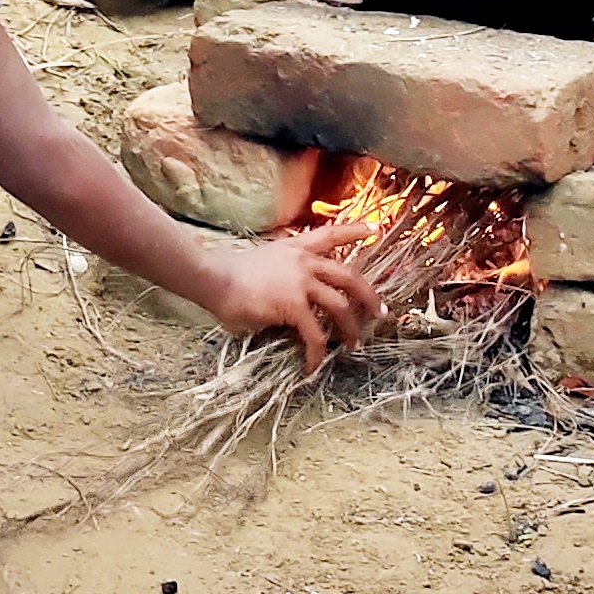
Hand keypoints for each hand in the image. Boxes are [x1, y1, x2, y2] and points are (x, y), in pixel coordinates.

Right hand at [194, 220, 381, 370]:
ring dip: (350, 328)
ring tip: (353, 345)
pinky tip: (313, 365)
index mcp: (296, 248)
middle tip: (380, 311)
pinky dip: (318, 353)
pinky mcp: (294, 305)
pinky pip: (315, 334)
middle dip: (369, 296)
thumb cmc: (229, 274)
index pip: (331, 234)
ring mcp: (301, 283)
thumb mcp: (264, 263)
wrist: (214, 279)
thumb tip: (295, 299)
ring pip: (340, 306)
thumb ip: (285, 274)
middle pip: (349, 276)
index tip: (375, 228)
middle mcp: (304, 262)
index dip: (354, 230)